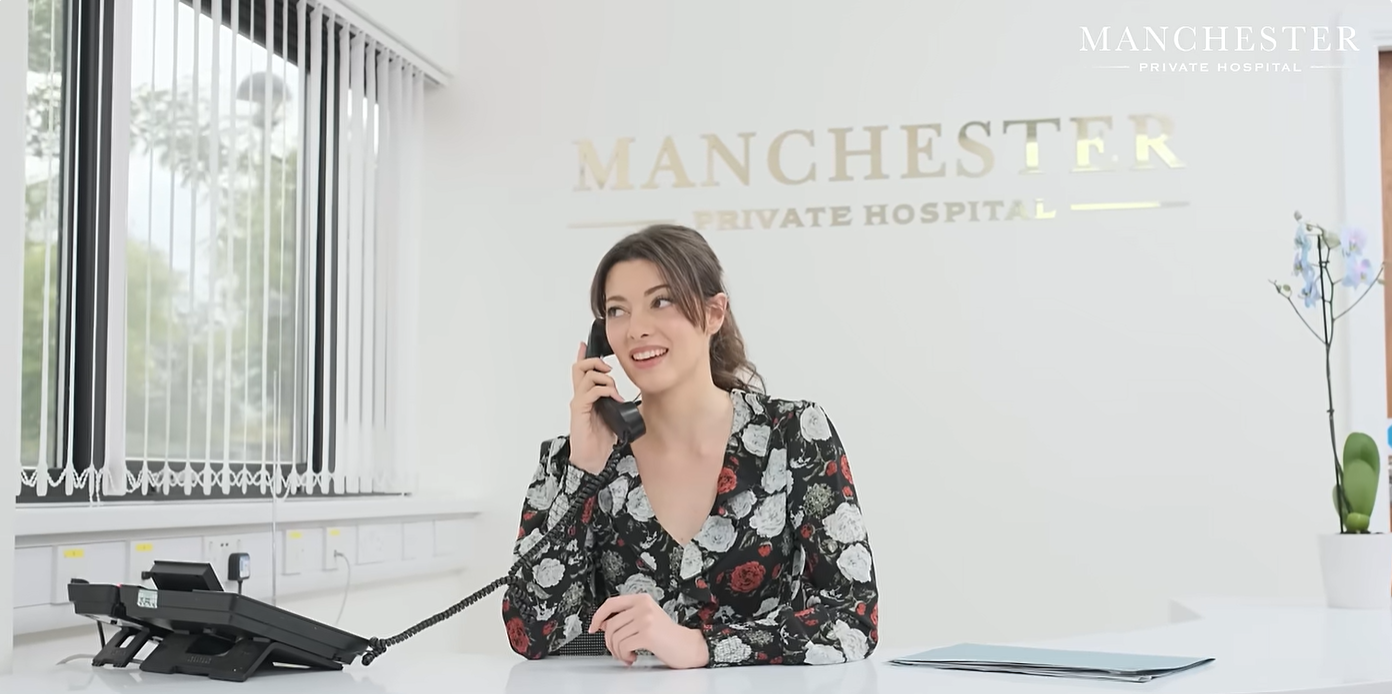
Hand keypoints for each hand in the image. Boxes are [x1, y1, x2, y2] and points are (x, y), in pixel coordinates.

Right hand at [569, 342, 621, 473]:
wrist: (591, 459)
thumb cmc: (600, 441)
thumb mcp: (612, 418)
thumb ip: (614, 405)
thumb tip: (626, 400)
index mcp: (587, 398)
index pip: (581, 373)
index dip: (582, 357)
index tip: (584, 344)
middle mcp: (580, 398)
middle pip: (580, 368)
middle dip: (595, 362)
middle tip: (609, 368)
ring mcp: (579, 403)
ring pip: (587, 376)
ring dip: (604, 379)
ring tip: (614, 390)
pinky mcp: (579, 411)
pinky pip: (590, 392)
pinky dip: (605, 390)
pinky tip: (614, 398)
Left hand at [589, 594, 709, 668]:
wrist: (689, 646)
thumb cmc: (667, 636)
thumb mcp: (646, 620)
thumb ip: (627, 618)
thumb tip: (602, 624)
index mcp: (642, 599)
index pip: (611, 603)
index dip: (598, 616)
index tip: (593, 628)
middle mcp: (643, 606)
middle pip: (610, 624)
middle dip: (609, 642)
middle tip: (617, 651)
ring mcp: (645, 619)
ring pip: (615, 637)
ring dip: (618, 651)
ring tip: (627, 655)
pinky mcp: (648, 633)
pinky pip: (623, 645)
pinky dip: (624, 655)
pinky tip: (633, 657)